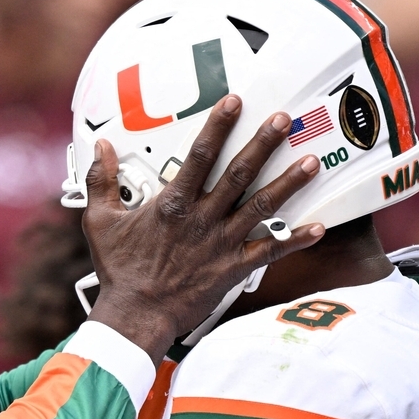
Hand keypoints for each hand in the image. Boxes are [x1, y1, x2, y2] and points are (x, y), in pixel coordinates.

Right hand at [83, 95, 323, 359]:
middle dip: (264, 143)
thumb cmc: (119, 272)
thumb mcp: (100, 222)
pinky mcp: (233, 269)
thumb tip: (101, 147)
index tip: (235, 102)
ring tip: (312, 160)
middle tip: (284, 119)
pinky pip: (270, 251)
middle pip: (240, 174)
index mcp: (173, 204)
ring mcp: (221, 243)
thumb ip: (101, 181)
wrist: (136, 317)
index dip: (219, 126)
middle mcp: (203, 219)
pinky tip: (319, 228)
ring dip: (289, 183)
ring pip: (261, 207)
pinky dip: (295, 240)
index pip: (200, 156)